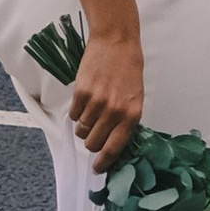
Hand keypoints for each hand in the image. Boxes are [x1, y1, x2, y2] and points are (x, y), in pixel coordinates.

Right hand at [69, 21, 144, 168]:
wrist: (116, 42)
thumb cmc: (128, 70)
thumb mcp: (135, 98)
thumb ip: (125, 121)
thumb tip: (111, 144)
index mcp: (131, 115)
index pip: (114, 148)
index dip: (103, 162)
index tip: (97, 168)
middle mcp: (114, 111)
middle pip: (93, 143)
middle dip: (92, 142)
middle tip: (94, 132)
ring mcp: (96, 102)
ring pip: (81, 130)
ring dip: (83, 127)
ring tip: (90, 112)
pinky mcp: (81, 92)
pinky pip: (73, 115)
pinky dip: (76, 113)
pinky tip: (84, 102)